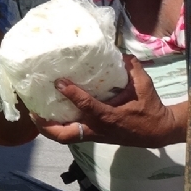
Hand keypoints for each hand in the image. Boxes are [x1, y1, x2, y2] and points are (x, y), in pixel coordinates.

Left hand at [32, 56, 182, 147]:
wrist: (157, 132)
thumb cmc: (149, 108)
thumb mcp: (144, 85)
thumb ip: (132, 67)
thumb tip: (119, 52)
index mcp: (109, 116)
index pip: (87, 107)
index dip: (72, 94)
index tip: (59, 83)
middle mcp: (97, 129)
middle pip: (64, 134)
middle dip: (45, 124)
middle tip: (32, 110)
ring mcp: (94, 135)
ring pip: (64, 137)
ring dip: (48, 128)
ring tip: (35, 113)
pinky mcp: (93, 136)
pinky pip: (70, 135)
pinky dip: (58, 127)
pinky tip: (51, 114)